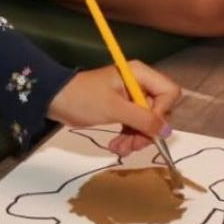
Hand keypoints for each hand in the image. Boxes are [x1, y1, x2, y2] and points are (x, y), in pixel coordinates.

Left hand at [48, 61, 181, 156]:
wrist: (55, 100)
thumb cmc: (83, 98)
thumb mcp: (114, 109)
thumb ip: (143, 119)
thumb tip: (167, 131)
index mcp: (139, 74)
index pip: (168, 93)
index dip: (162, 113)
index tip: (147, 127)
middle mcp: (139, 83)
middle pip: (159, 111)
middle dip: (146, 131)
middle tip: (133, 146)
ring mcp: (131, 97)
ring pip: (147, 122)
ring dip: (136, 138)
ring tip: (120, 149)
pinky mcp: (122, 108)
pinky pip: (135, 125)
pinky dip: (128, 137)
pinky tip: (116, 147)